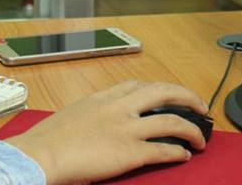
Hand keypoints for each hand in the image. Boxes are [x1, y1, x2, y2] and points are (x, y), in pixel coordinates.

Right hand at [6, 81, 208, 184]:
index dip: (160, 89)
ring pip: (172, 121)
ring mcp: (126, 129)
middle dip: (187, 97)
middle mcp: (119, 108)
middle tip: (200, 106)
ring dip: (191, 129)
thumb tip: (102, 123)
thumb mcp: (74, 114)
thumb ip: (94, 114)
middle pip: (163, 92)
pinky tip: (184, 155)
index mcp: (103, 97)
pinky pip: (163, 149)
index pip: (139, 86)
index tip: (170, 95)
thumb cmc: (49, 139)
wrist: (41, 154)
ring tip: (200, 138)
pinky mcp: (129, 152)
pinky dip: (178, 151)